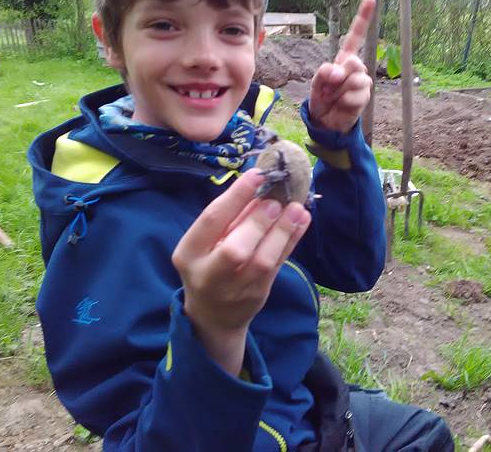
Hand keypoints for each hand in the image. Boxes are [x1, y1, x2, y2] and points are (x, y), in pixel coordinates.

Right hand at [172, 170, 311, 373]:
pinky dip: (291, 241)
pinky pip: (278, 266)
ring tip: (296, 209)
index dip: (236, 196)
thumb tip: (259, 185)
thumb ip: (229, 217)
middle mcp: (208, 274)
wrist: (212, 315)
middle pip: (235, 249)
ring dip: (282, 232)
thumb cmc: (207, 265)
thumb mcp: (205, 242)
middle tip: (275, 200)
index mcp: (188, 253)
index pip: (212, 221)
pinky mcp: (258, 294)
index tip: (257, 174)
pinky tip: (302, 221)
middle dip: (258, 221)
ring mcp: (235, 289)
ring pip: (261, 262)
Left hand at [309, 0, 375, 132]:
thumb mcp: (316, 83)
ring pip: (355, 80)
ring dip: (339, 92)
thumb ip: (324, 73)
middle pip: (353, 62)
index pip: (355, 37)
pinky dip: (343, 103)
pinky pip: (355, 96)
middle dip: (338, 76)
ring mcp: (362, 83)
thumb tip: (338, 72)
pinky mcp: (364, 98)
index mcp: (344, 59)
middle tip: (329, 88)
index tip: (370, 0)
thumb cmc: (321, 99)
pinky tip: (341, 106)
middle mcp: (356, 68)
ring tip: (334, 98)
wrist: (326, 122)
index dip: (363, 19)